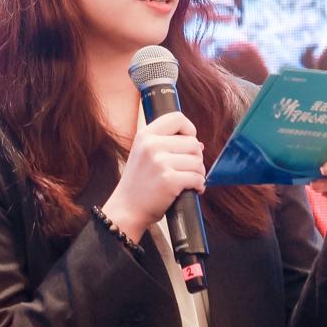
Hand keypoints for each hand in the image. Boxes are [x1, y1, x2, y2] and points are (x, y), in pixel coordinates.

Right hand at [102, 111, 204, 239]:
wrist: (126, 209)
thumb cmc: (139, 183)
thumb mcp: (144, 154)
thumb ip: (167, 144)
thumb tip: (200, 144)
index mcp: (145, 135)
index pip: (177, 118)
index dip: (189, 129)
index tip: (188, 143)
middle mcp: (152, 145)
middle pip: (193, 142)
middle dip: (196, 157)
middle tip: (188, 169)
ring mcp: (160, 163)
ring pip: (198, 161)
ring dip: (198, 173)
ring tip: (189, 180)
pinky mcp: (169, 181)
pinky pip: (197, 178)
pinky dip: (199, 185)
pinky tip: (192, 189)